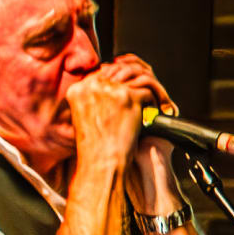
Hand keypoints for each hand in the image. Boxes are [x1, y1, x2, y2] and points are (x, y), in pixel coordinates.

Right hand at [61, 57, 165, 177]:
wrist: (102, 161)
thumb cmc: (95, 146)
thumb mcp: (85, 117)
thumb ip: (95, 99)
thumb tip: (114, 89)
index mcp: (78, 89)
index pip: (102, 74)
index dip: (119, 84)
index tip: (128, 94)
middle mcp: (92, 85)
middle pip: (120, 72)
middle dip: (135, 84)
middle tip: (145, 97)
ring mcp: (110, 89)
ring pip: (137, 79)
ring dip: (149, 91)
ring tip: (155, 103)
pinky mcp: (128, 96)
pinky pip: (148, 91)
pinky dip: (155, 102)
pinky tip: (155, 113)